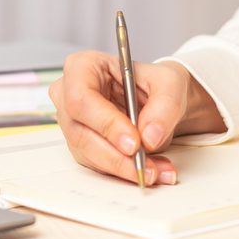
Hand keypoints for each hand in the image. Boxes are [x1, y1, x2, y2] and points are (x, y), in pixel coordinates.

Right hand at [49, 50, 225, 185]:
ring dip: (124, 167)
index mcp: (83, 67)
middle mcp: (69, 95)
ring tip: (156, 170)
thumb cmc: (155, 82)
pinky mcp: (83, 146)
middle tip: (145, 166)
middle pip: (80, 132)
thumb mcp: (169, 83)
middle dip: (116, 155)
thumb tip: (149, 135)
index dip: (105, 123)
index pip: (81, 98)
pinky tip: (151, 169)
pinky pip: (99, 165)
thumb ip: (164, 106)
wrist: (159, 100)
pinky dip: (126, 171)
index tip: (133, 142)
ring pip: (89, 154)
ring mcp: (73, 123)